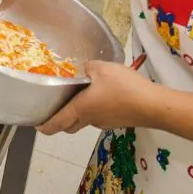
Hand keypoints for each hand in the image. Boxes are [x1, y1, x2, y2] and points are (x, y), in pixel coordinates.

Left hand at [37, 60, 161, 134]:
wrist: (154, 105)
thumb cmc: (125, 88)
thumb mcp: (103, 68)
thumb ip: (89, 67)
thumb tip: (86, 68)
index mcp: (81, 108)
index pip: (58, 122)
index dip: (46, 125)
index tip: (38, 126)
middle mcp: (91, 119)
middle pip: (70, 125)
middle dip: (60, 121)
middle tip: (55, 110)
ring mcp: (105, 122)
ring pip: (86, 120)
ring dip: (78, 113)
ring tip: (78, 97)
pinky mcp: (118, 120)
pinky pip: (100, 116)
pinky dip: (94, 110)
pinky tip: (101, 96)